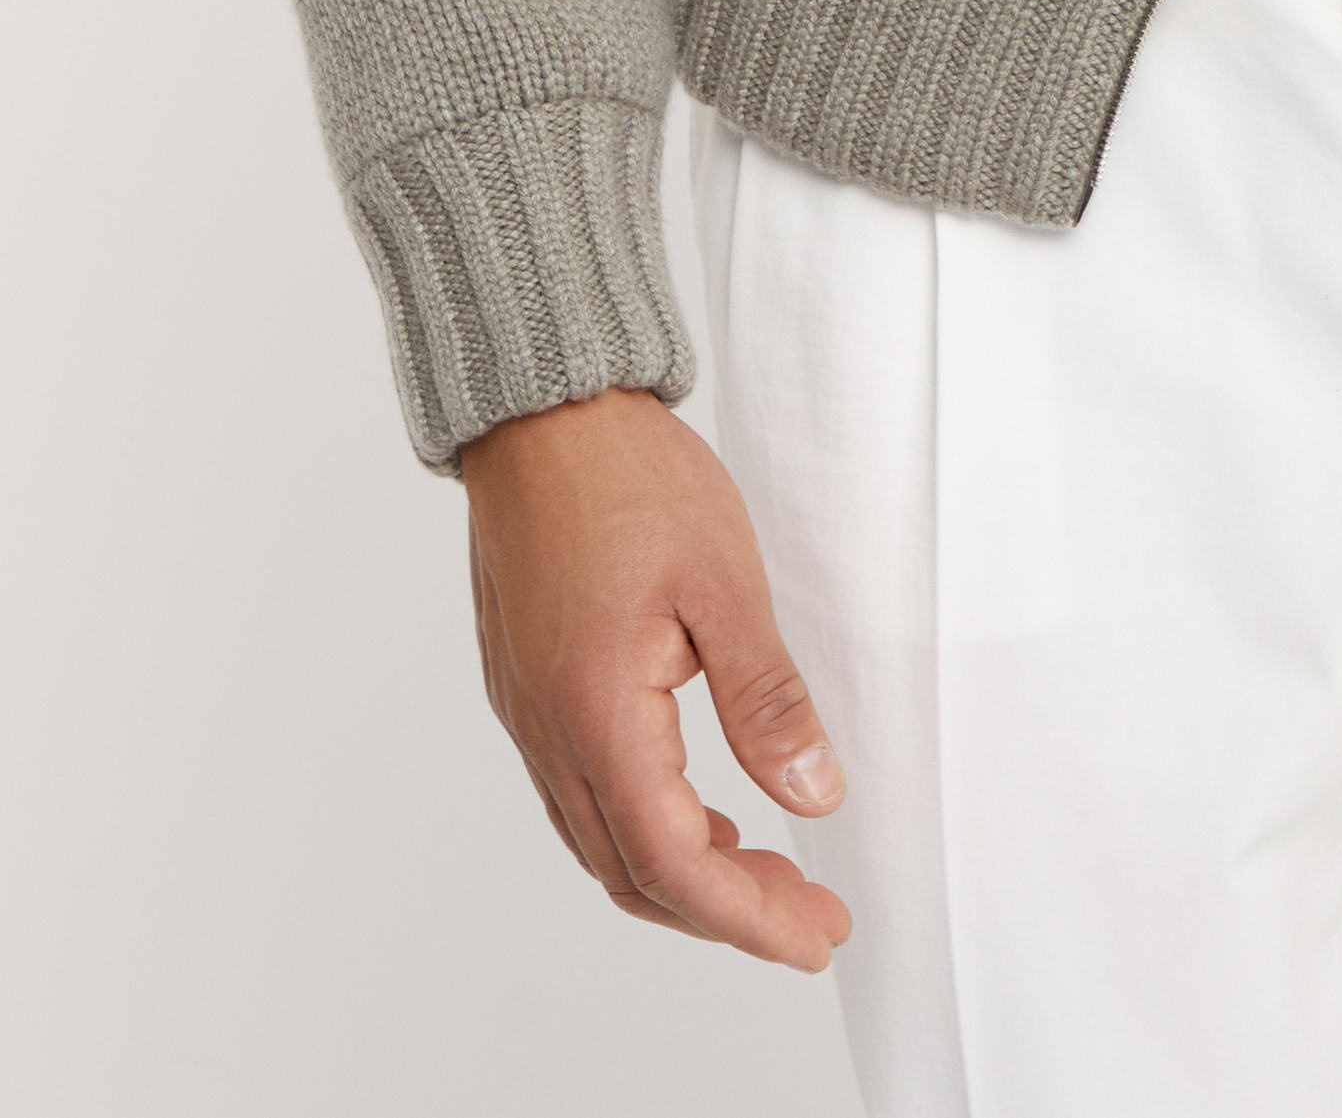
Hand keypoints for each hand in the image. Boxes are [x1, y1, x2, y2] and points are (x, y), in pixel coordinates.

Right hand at [458, 384, 851, 971]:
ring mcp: (527, 711)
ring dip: (683, 875)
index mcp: (595, 712)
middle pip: (632, 874)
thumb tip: (814, 798)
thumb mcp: (724, 581)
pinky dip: (643, 826)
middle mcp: (547, 730)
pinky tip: (697, 806)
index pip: (672, 864)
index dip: (748, 917)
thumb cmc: (626, 475)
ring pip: (600, 843)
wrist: (537, 405)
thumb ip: (766, 700)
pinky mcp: (524, 684)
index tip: (818, 936)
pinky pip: (579, 795)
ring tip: (766, 870)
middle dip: (726, 912)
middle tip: (809, 913)